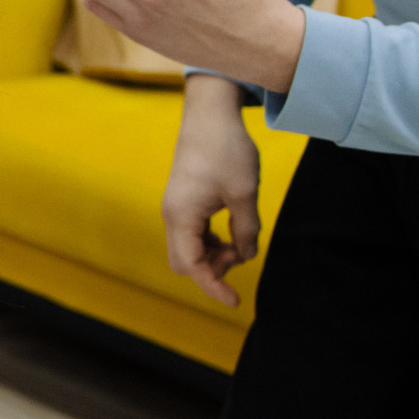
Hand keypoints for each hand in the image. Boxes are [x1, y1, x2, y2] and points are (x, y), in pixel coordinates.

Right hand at [163, 74, 265, 306]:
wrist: (209, 115)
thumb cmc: (226, 151)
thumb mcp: (245, 194)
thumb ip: (246, 230)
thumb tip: (246, 255)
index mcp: (182, 216)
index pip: (192, 266)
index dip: (213, 287)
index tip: (236, 303)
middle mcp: (172, 215)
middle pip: (184, 261)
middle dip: (212, 269)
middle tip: (241, 256)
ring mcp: (175, 207)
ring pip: (188, 247)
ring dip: (213, 254)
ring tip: (241, 242)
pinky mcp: (182, 200)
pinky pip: (192, 232)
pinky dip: (210, 240)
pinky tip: (230, 231)